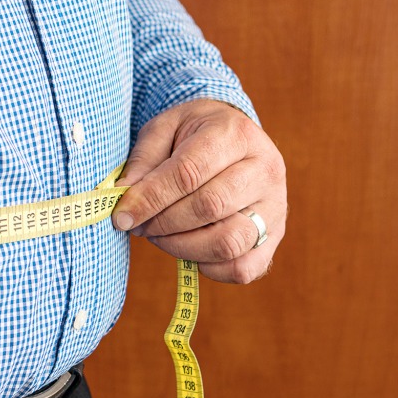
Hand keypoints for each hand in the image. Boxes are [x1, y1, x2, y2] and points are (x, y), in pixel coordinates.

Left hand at [112, 99, 286, 283]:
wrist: (236, 139)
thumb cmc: (194, 135)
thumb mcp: (164, 129)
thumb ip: (143, 160)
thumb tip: (124, 196)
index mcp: (235, 134)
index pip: (188, 174)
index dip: (150, 199)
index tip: (122, 216)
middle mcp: (265, 169)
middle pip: (209, 207)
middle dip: (163, 223)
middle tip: (140, 225)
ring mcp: (275, 206)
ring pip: (228, 242)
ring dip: (182, 247)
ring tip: (161, 235)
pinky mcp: (275, 236)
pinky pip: (242, 268)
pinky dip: (208, 267)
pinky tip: (188, 249)